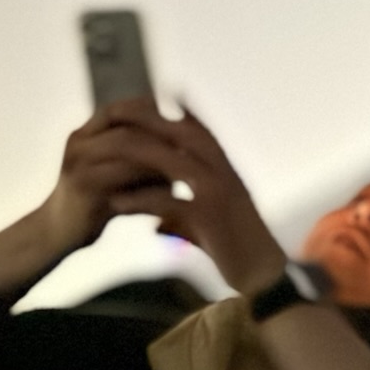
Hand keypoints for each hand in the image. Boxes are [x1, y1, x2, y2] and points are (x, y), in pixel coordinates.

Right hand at [36, 101, 176, 256]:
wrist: (54, 234)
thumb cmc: (94, 203)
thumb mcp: (117, 176)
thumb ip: (141, 160)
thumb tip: (187, 148)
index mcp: (86, 135)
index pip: (120, 110)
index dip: (152, 112)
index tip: (186, 120)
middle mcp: (79, 144)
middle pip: (126, 127)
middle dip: (162, 134)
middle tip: (195, 144)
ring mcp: (77, 165)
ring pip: (124, 148)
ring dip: (159, 155)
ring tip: (189, 164)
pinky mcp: (80, 189)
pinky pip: (120, 180)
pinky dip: (148, 184)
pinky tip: (172, 193)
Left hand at [99, 98, 287, 293]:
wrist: (262, 272)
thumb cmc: (238, 244)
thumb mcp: (217, 213)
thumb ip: (192, 203)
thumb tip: (159, 213)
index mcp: (226, 168)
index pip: (198, 129)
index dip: (173, 111)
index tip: (147, 97)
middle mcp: (224, 173)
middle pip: (184, 134)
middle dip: (149, 120)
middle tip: (116, 113)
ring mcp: (217, 193)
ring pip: (172, 162)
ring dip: (137, 156)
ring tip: (107, 154)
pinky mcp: (207, 218)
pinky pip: (167, 202)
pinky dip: (139, 201)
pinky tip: (116, 203)